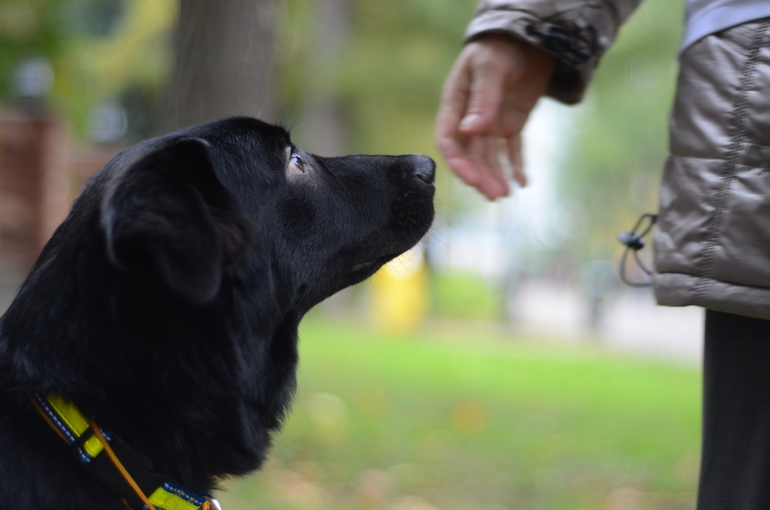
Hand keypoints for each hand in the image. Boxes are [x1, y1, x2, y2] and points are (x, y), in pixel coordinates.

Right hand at [436, 35, 554, 199]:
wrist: (526, 38)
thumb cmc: (500, 48)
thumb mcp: (491, 69)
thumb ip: (482, 100)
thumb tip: (471, 131)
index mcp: (456, 104)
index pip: (449, 139)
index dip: (458, 161)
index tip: (471, 179)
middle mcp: (470, 119)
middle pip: (470, 154)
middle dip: (480, 176)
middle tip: (494, 194)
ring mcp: (490, 124)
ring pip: (490, 156)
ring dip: (496, 175)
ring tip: (506, 193)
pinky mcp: (510, 125)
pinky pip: (512, 149)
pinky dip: (517, 165)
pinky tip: (523, 182)